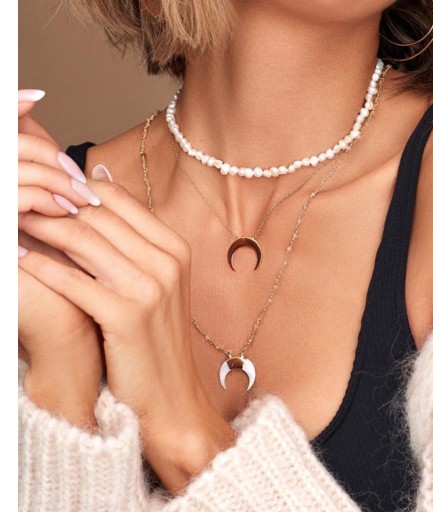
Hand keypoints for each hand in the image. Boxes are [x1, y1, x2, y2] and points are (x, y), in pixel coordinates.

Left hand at [18, 175, 235, 492]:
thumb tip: (98, 181)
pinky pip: (73, 281)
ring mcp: (150, 288)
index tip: (46, 187)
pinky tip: (20, 258)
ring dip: (41, 228)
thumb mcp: (156, 282)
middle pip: (98, 216)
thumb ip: (130, 238)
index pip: (118, 199)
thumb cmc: (155, 336)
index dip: (76, 188)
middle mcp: (167, 262)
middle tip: (20, 200)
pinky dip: (41, 266)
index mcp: (175, 247)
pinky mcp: (127, 316)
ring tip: (14, 221)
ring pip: (83, 241)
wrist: (170, 393)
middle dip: (52, 204)